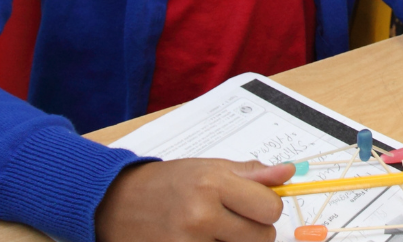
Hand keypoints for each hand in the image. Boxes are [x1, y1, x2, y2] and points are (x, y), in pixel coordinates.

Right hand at [96, 158, 291, 241]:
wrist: (114, 203)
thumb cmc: (166, 184)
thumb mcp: (207, 168)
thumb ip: (250, 174)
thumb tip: (288, 174)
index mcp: (212, 184)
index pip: (271, 209)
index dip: (266, 209)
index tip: (251, 206)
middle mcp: (201, 215)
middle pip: (262, 238)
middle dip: (252, 231)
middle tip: (228, 221)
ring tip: (211, 232)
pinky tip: (200, 241)